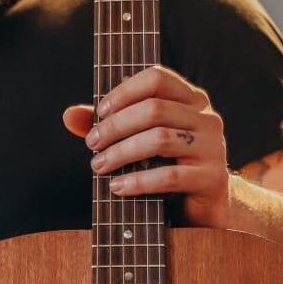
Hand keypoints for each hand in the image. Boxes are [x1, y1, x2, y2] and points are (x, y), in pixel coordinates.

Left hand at [62, 65, 230, 226]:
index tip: (99, 111)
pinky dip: (138, 181)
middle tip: (92, 144)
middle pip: (154, 109)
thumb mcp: (141, 141)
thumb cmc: (168, 165)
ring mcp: (212, 147)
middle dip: (115, 126)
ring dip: (121, 152)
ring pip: (159, 139)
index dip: (124, 91)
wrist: (206, 205)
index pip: (157, 78)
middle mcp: (206, 118)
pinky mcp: (211, 177)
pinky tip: (117, 187)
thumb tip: (69, 115)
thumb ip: (109, 125)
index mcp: (191, 100)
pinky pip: (169, 176)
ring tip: (98, 166)